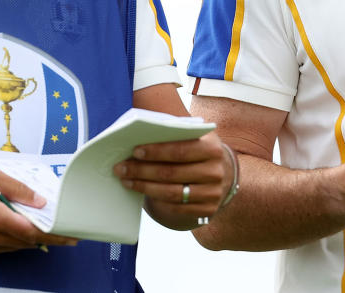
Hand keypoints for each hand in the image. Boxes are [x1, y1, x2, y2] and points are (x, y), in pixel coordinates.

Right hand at [0, 166, 76, 258]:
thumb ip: (16, 188)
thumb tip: (39, 201)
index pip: (32, 232)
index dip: (54, 235)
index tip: (70, 236)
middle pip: (26, 241)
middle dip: (45, 235)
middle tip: (62, 229)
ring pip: (15, 245)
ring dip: (28, 236)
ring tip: (40, 224)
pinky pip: (2, 247)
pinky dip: (12, 238)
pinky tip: (14, 225)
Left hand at [112, 132, 229, 229]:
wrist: (223, 173)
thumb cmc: (198, 150)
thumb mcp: (195, 137)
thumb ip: (175, 134)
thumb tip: (141, 134)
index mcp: (212, 148)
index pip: (180, 150)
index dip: (156, 151)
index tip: (135, 151)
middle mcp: (215, 172)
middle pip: (172, 173)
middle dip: (142, 170)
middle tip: (121, 168)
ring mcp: (213, 193)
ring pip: (171, 193)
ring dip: (144, 187)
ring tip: (126, 180)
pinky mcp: (207, 210)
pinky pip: (176, 208)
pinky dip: (156, 200)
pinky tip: (142, 191)